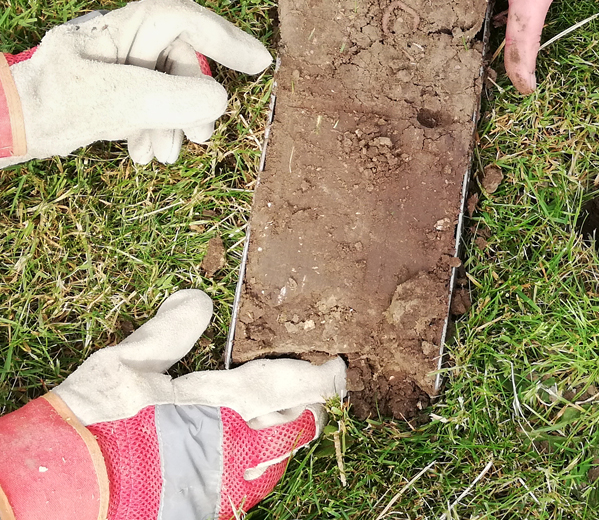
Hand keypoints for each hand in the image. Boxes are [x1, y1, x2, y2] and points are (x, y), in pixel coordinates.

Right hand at [0, 290, 345, 519]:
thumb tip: (200, 300)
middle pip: (299, 427)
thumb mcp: (127, 364)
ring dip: (285, 434)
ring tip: (282, 413)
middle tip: (315, 387)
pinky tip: (241, 448)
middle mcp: (234, 450)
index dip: (323, 375)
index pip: (294, 385)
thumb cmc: (93, 426)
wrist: (61, 497)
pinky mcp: (203, 510)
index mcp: (223, 406)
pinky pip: (246, 484)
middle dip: (313, 406)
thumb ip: (171, 331)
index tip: (336, 365)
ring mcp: (221, 486)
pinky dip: (255, 461)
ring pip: (276, 459)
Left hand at [1, 0, 271, 165]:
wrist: (6, 127)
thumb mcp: (112, 100)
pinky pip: (154, 104)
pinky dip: (158, 129)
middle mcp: (126, 41)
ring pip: (171, 87)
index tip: (260, 64)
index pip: (186, 21)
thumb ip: (169, 97)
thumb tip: (218, 100)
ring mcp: (121, 66)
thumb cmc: (48, 105)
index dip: (228, 39)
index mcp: (122, 27)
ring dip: (176, 123)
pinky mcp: (117, 90)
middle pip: (183, 61)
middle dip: (194, 101)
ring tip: (167, 155)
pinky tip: (147, 153)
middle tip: (201, 136)